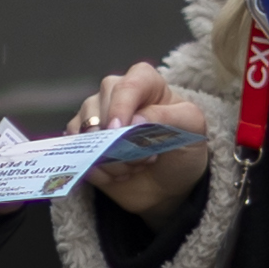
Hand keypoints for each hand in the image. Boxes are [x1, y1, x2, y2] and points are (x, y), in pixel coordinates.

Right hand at [76, 57, 214, 217]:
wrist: (168, 186)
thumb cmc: (183, 149)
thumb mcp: (192, 129)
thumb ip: (168, 117)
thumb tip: (134, 120)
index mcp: (145, 81)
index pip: (127, 85)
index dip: (120, 107)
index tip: (119, 131)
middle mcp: (116, 92)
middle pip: (99, 105)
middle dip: (118, 140)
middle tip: (141, 160)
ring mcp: (96, 114)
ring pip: (86, 128)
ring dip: (107, 156)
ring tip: (131, 169)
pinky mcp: (83, 139)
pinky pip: (76, 148)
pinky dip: (95, 167)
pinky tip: (115, 175)